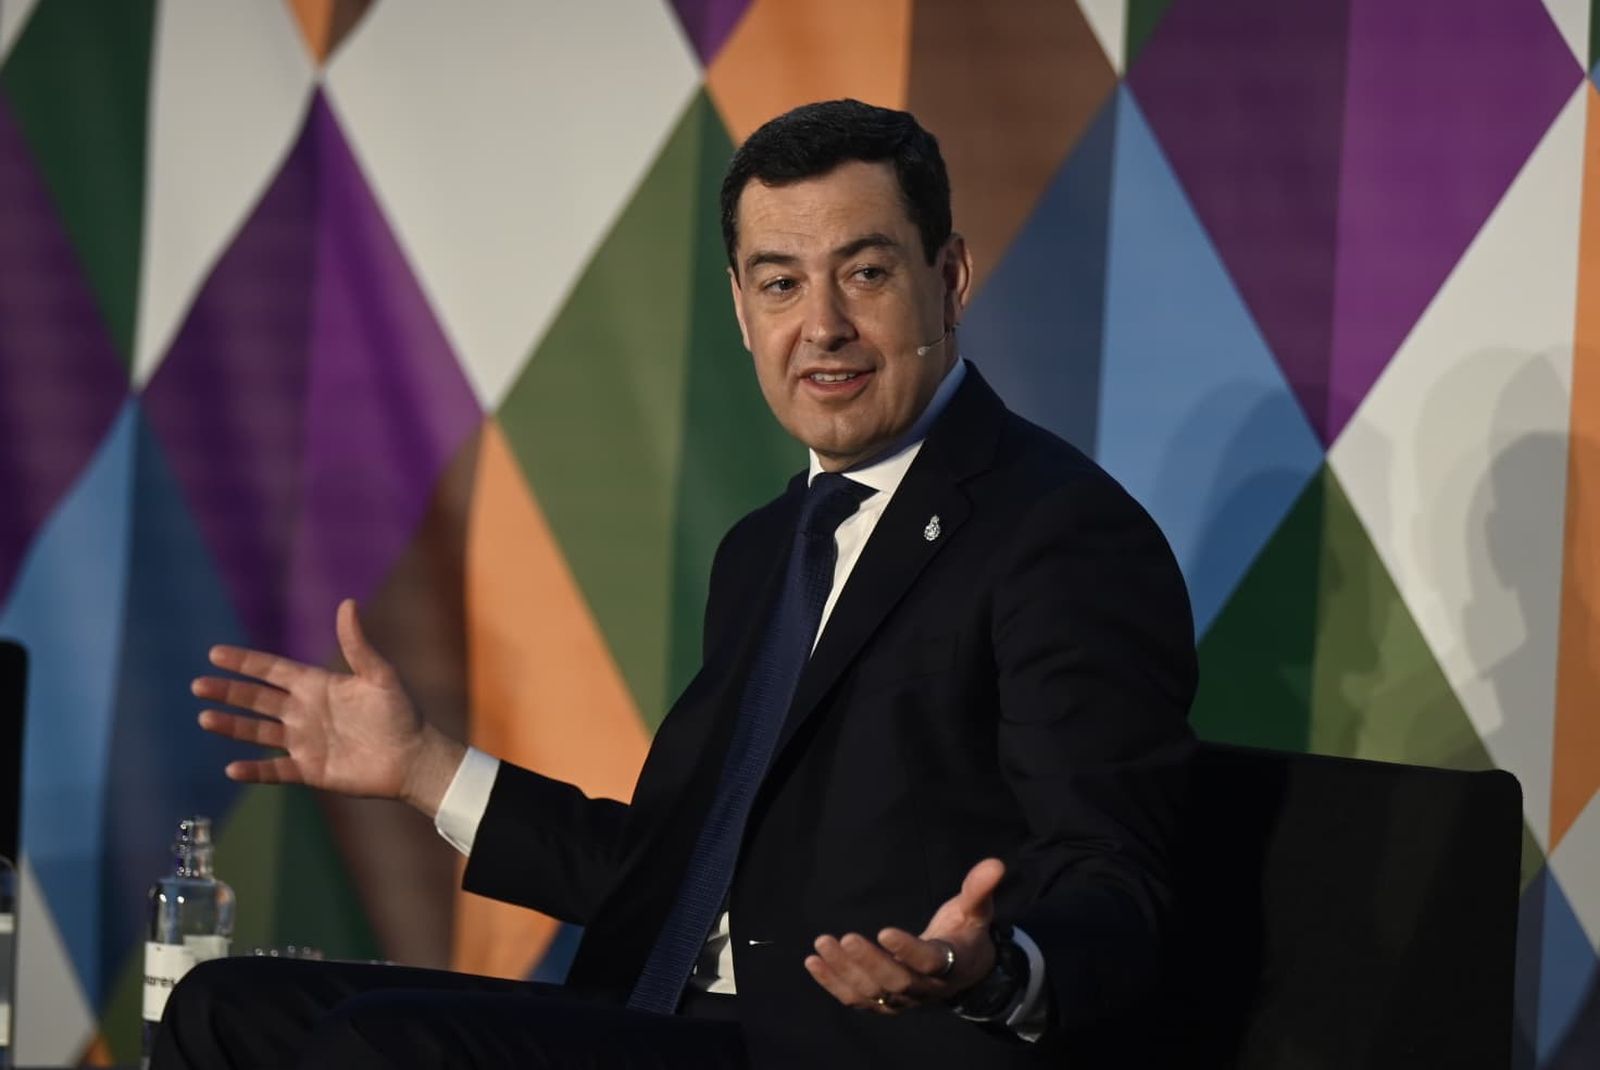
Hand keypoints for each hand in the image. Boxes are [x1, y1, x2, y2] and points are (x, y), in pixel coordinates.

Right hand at [193, 598, 464, 815]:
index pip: (273, 671)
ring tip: (205, 718)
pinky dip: (254, 771)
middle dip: (229, 692)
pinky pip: (275, 771)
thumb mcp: (379, 675)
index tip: (215, 654)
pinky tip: (232, 768)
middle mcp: (304, 712)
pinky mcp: (309, 770)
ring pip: (259, 732)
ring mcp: (304, 742)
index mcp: (317, 686)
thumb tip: (347, 604)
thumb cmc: (400, 713)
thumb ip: (357, 645)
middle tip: (199, 685)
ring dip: (233, 726)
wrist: (413, 758)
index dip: (245, 662)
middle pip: (257, 699)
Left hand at [804, 857, 1004, 1014]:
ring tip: (822, 944)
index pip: (927, 961)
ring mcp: (903, 999)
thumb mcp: (976, 911)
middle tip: (843, 938)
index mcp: (949, 964)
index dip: (907, 949)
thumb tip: (995, 863)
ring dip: (844, 971)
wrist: (964, 972)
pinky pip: (856, 1000)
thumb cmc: (965, 934)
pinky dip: (833, 984)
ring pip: (872, 993)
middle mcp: (925, 988)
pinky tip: (813, 963)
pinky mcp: (884, 1002)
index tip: (884, 931)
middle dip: (867, 961)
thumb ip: (979, 889)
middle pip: (895, 981)